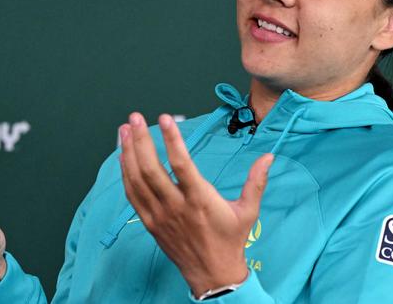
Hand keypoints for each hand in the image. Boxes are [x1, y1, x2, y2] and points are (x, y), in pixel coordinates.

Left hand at [119, 112, 273, 297]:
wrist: (213, 275)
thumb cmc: (231, 240)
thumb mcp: (248, 210)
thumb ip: (256, 181)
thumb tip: (269, 156)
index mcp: (201, 200)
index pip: (182, 165)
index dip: (172, 140)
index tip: (166, 118)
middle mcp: (177, 207)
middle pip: (152, 170)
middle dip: (141, 141)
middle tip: (135, 117)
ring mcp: (160, 216)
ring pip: (137, 181)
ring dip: (129, 152)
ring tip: (125, 129)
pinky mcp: (150, 223)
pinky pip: (133, 195)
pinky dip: (126, 174)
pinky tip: (123, 156)